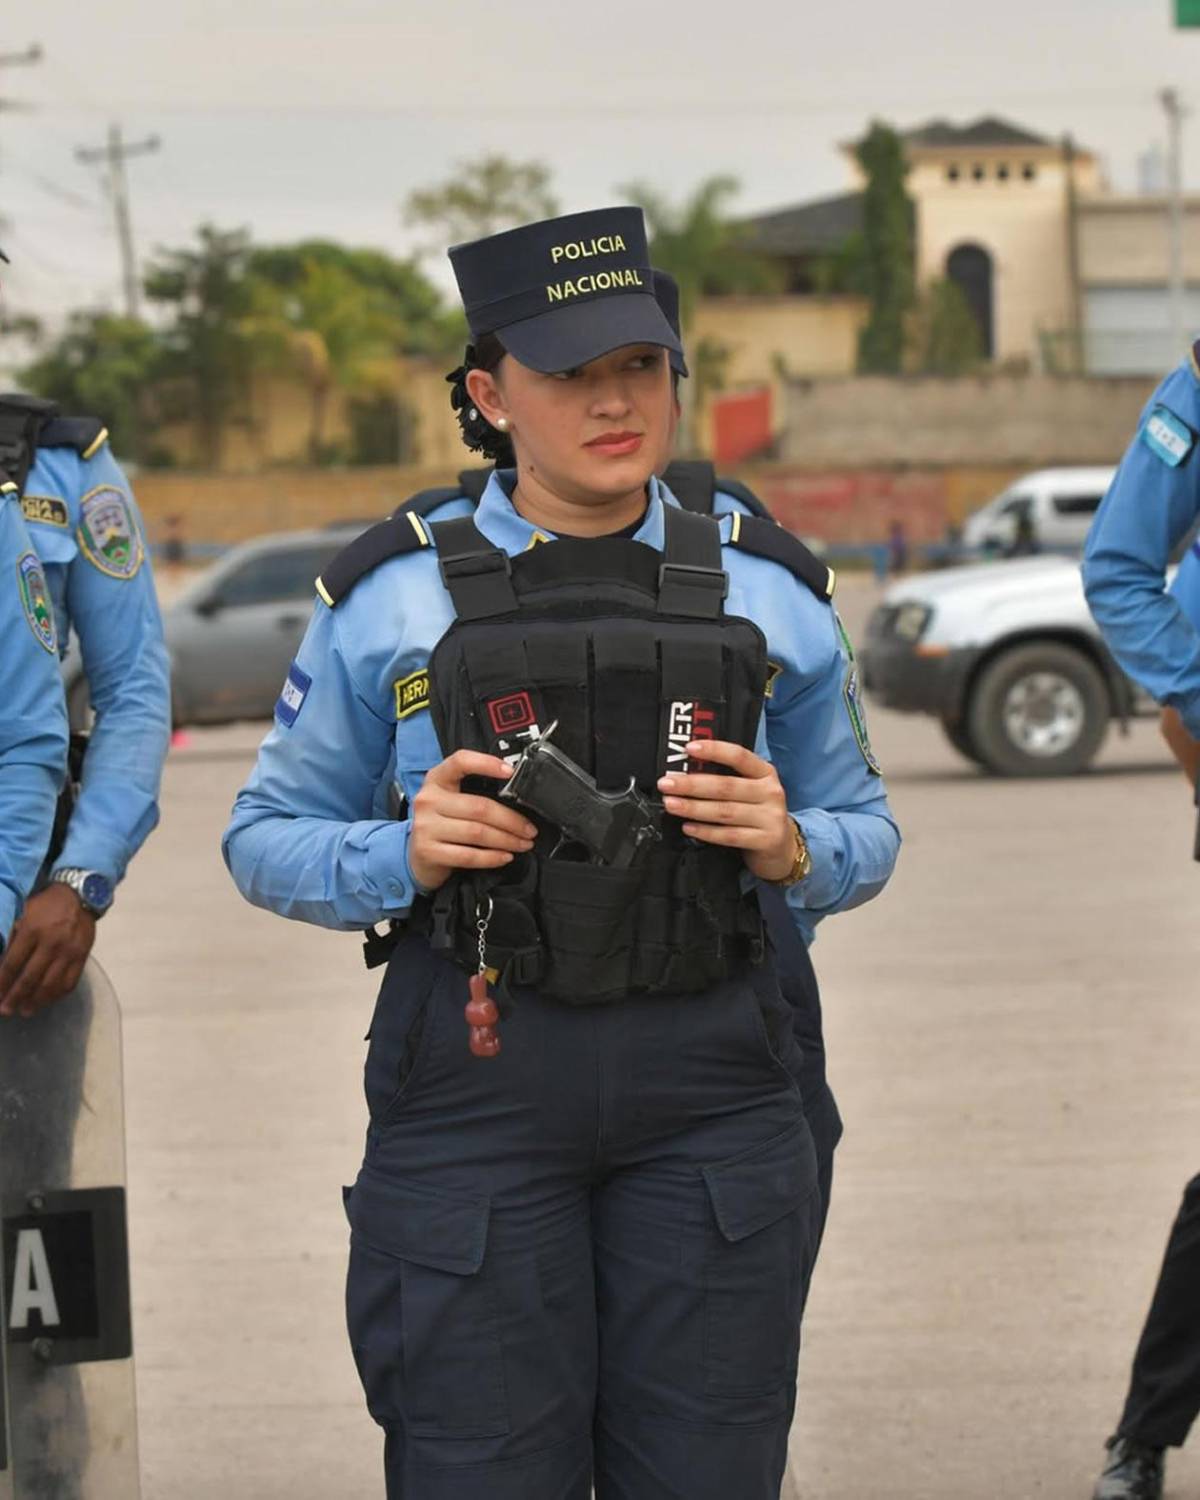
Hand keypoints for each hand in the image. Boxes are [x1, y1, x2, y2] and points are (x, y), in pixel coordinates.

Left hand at [0, 885, 96, 1018]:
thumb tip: (2, 965)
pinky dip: (57, 995)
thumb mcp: (23, 914)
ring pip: (50, 984)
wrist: (79, 895)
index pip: (12, 964)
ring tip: (25, 1011)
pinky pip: (70, 982)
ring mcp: (69, 952)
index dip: (1, 983)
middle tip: (6, 1011)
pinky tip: (47, 1000)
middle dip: (15, 997)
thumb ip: (13, 938)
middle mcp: (51, 943)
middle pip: (30, 978)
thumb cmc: (45, 905)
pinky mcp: (82, 956)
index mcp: (32, 931)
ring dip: (36, 1001)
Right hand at [408, 750, 537, 891]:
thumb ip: (475, 792)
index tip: (510, 772)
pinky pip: (469, 855)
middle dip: (511, 820)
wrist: (416, 856)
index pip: (460, 762)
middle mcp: (428, 800)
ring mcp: (426, 826)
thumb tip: (516, 795)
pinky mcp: (429, 851)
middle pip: (479, 807)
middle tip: (530, 829)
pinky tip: (505, 856)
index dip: (486, 764)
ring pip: (477, 832)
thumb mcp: (451, 800)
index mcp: (436, 780)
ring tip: (522, 843)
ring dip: (507, 840)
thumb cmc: (442, 824)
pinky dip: (492, 857)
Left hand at [657, 740, 796, 881]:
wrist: (782, 848)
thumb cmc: (757, 813)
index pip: (739, 756)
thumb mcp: (750, 790)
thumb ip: (727, 778)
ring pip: (724, 811)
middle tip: (666, 783)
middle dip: (692, 784)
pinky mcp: (765, 840)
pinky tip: (688, 827)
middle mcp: (771, 792)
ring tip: (671, 804)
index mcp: (765, 773)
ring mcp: (770, 817)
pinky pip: (729, 835)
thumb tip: (686, 771)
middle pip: (726, 786)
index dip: (714, 750)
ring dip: (693, 807)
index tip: (689, 748)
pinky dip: (706, 831)